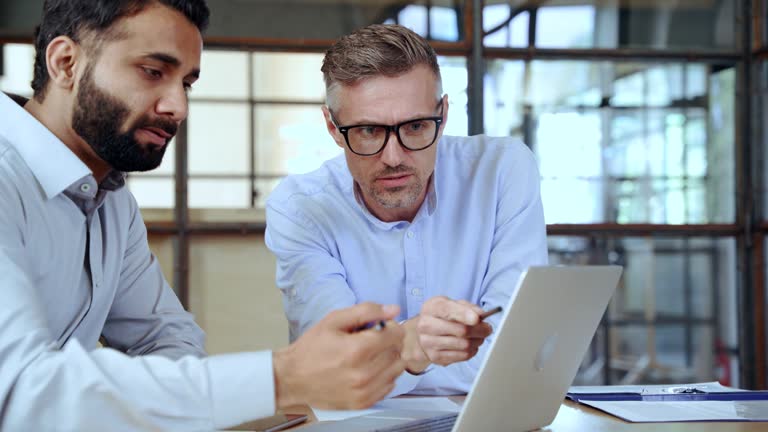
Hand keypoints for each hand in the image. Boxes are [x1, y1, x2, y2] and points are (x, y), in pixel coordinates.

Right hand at [272, 303, 404, 409]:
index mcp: (357, 350)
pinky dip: (384, 376)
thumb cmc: (311, 347)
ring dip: (389, 359)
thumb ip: (366, 311)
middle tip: (374, 340)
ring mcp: (364, 391)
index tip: (381, 327)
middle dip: (390, 342)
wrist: (292, 378)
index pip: (396, 335)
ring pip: (396, 370)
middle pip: (397, 352)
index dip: (391, 327)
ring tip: (371, 355)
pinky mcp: (363, 403)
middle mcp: (364, 373)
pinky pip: (389, 387)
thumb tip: (394, 309)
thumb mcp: (334, 320)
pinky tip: (369, 369)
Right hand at [407, 297, 492, 368]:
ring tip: (479, 337)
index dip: (464, 315)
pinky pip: (462, 356)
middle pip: (461, 330)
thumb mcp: (452, 304)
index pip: (448, 310)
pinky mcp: (435, 357)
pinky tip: (471, 345)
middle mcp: (426, 325)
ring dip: (477, 341)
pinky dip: (472, 351)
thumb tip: (481, 315)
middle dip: (480, 330)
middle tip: (487, 328)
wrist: (425, 331)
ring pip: (464, 345)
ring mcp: (428, 343)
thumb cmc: (442, 316)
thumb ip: (467, 307)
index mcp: (431, 308)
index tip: (477, 319)